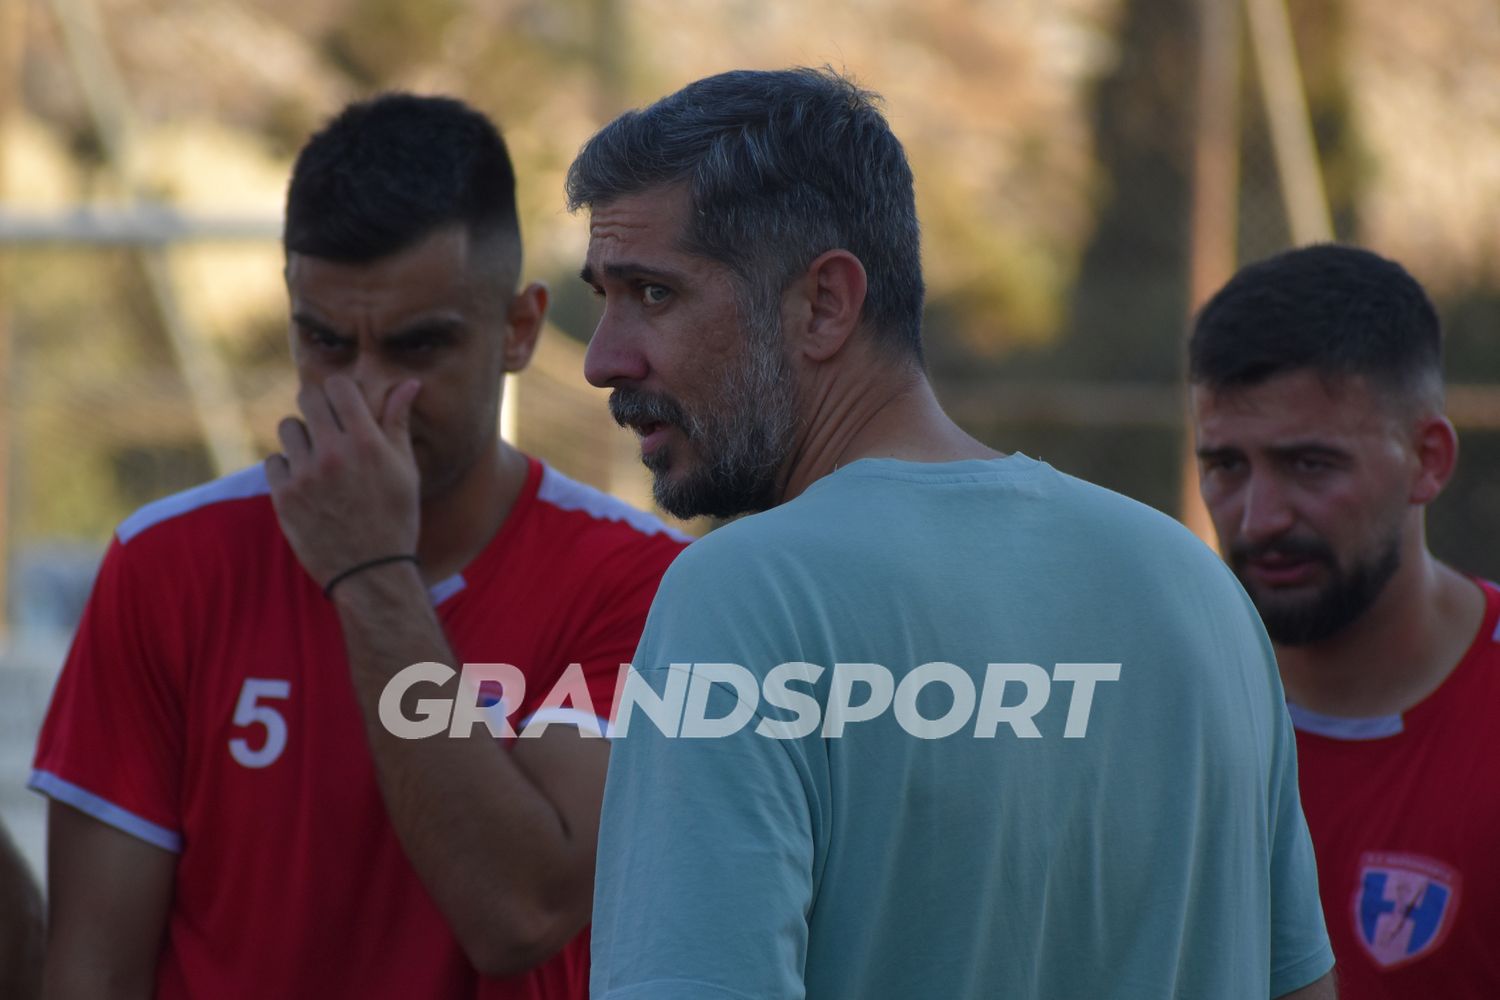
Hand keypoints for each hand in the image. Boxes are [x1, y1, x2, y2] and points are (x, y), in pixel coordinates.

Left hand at [266, 375, 422, 588]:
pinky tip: (305, 483)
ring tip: (317, 456)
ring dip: (301, 436)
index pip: (338, 386)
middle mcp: (334, 454)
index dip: (340, 390)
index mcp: (368, 443)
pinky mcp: (284, 497)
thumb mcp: (405, 470)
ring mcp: (306, 475)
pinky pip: (273, 461)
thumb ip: (398, 422)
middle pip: (307, 398)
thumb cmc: (396, 518)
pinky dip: (287, 467)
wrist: (371, 571)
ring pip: (288, 427)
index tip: (344, 404)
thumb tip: (408, 382)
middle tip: (326, 424)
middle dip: (317, 405)